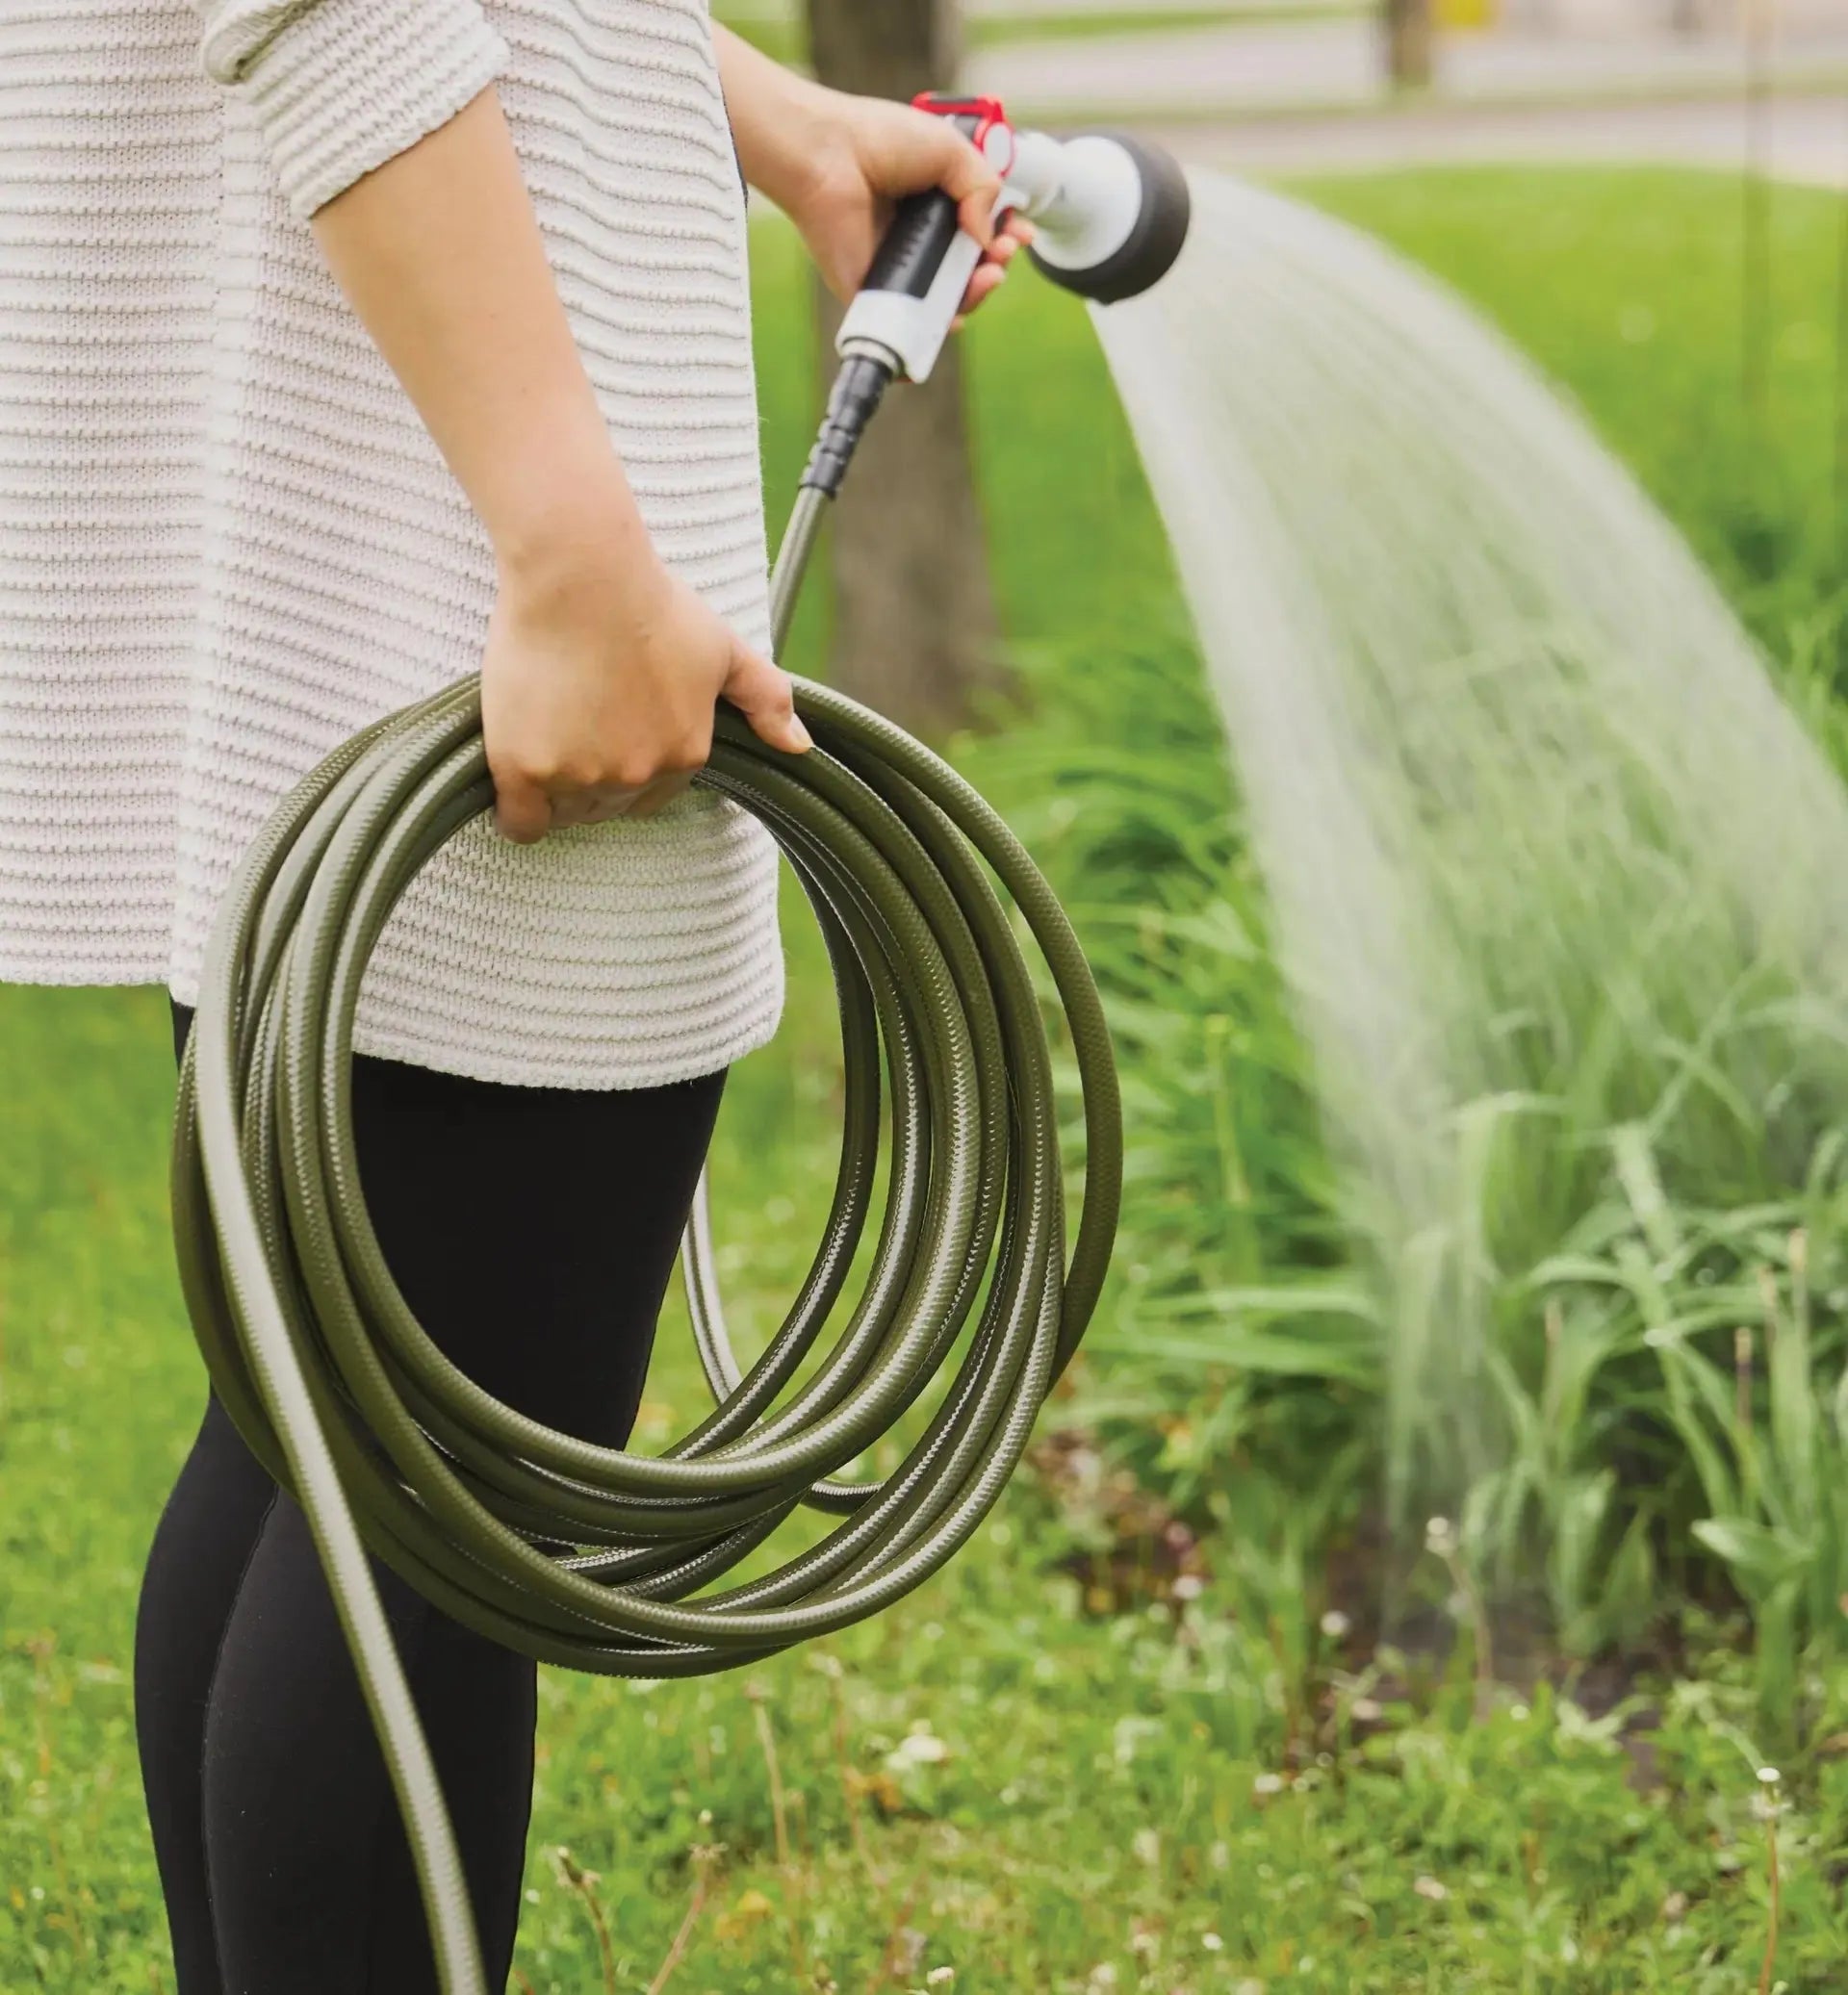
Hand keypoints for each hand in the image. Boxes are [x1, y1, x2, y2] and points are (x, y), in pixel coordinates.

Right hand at [482, 520, 808, 845]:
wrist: (579, 571)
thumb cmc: (649, 600)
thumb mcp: (724, 647)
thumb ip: (767, 697)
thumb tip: (800, 746)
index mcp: (684, 753)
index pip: (653, 795)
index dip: (628, 766)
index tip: (607, 729)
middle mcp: (637, 774)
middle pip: (608, 807)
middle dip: (594, 779)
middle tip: (572, 724)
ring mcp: (580, 775)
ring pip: (566, 812)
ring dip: (555, 790)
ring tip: (543, 734)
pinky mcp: (525, 768)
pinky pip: (521, 823)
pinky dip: (518, 814)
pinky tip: (516, 787)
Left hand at [781, 92, 1034, 317]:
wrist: (829, 155)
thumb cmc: (881, 140)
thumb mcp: (951, 149)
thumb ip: (983, 187)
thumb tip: (989, 237)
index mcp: (935, 204)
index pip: (981, 231)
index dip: (1006, 237)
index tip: (1020, 233)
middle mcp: (917, 238)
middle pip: (969, 270)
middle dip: (997, 265)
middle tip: (1004, 252)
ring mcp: (896, 269)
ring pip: (946, 300)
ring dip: (977, 293)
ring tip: (989, 274)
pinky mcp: (873, 295)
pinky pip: (909, 325)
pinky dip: (936, 331)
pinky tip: (957, 315)